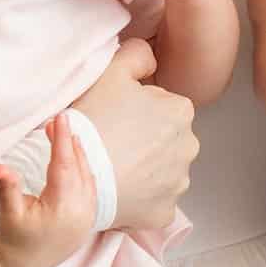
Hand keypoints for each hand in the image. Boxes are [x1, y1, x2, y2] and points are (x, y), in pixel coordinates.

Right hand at [0, 114, 96, 266]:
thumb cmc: (13, 238)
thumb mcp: (9, 213)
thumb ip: (7, 187)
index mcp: (62, 207)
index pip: (64, 164)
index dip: (61, 139)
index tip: (60, 118)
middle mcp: (80, 211)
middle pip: (78, 167)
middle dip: (68, 142)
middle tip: (57, 122)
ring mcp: (87, 217)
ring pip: (87, 176)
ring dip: (77, 155)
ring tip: (66, 135)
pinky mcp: (88, 220)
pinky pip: (91, 188)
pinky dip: (84, 171)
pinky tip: (76, 159)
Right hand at [69, 38, 195, 229]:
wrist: (76, 173)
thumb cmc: (95, 120)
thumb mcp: (113, 70)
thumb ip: (139, 54)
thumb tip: (152, 59)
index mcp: (181, 112)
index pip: (163, 107)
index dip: (138, 111)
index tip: (117, 119)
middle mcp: (189, 147)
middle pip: (167, 140)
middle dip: (147, 141)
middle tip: (114, 143)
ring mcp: (178, 183)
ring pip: (163, 171)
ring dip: (146, 171)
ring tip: (115, 169)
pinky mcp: (164, 212)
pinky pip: (155, 202)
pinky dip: (142, 199)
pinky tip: (121, 191)